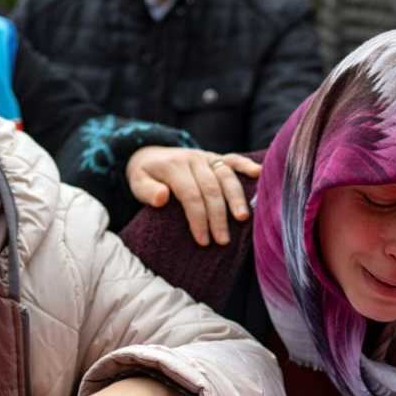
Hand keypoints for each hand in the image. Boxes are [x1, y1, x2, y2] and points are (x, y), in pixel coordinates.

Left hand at [126, 146, 260, 246]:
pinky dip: (246, 165)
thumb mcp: (137, 182)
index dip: (198, 218)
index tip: (203, 241)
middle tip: (222, 240)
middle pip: (211, 189)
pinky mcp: (215, 157)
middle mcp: (193, 159)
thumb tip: (162, 197)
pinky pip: (233, 158)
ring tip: (243, 219)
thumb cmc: (145, 176)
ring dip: (236, 197)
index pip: (190, 195)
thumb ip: (147, 190)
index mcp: (174, 166)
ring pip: (225, 176)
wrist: (151, 154)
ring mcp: (206, 157)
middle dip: (218, 216)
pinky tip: (259, 174)